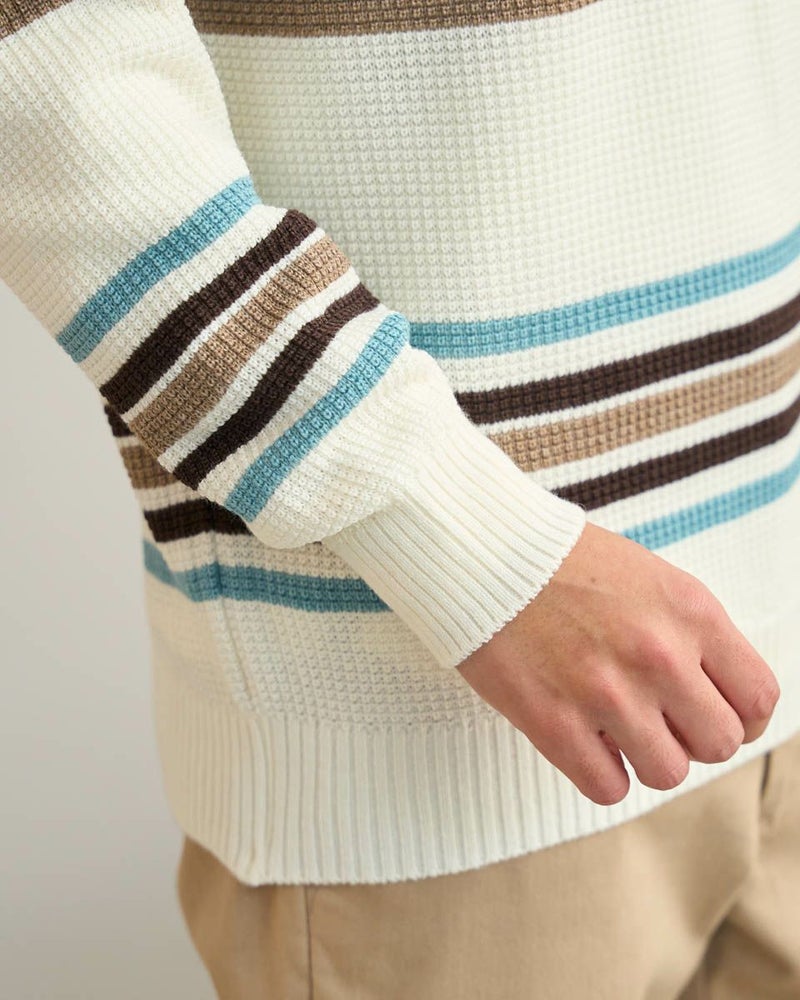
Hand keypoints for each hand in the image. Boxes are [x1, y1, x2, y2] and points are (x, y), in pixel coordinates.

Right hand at [455, 521, 780, 804]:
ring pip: (668, 773)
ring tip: (614, 727)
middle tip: (656, 718)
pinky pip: (607, 787)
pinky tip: (582, 740)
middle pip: (718, 743)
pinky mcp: (554, 722)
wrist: (485, 554)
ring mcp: (607, 693)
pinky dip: (600, 773)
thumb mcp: (649, 577)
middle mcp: (658, 655)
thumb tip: (712, 692)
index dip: (740, 718)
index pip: (756, 698)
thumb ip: (690, 633)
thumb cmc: (561, 562)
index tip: (713, 715)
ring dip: (645, 757)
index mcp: (689, 612)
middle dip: (690, 736)